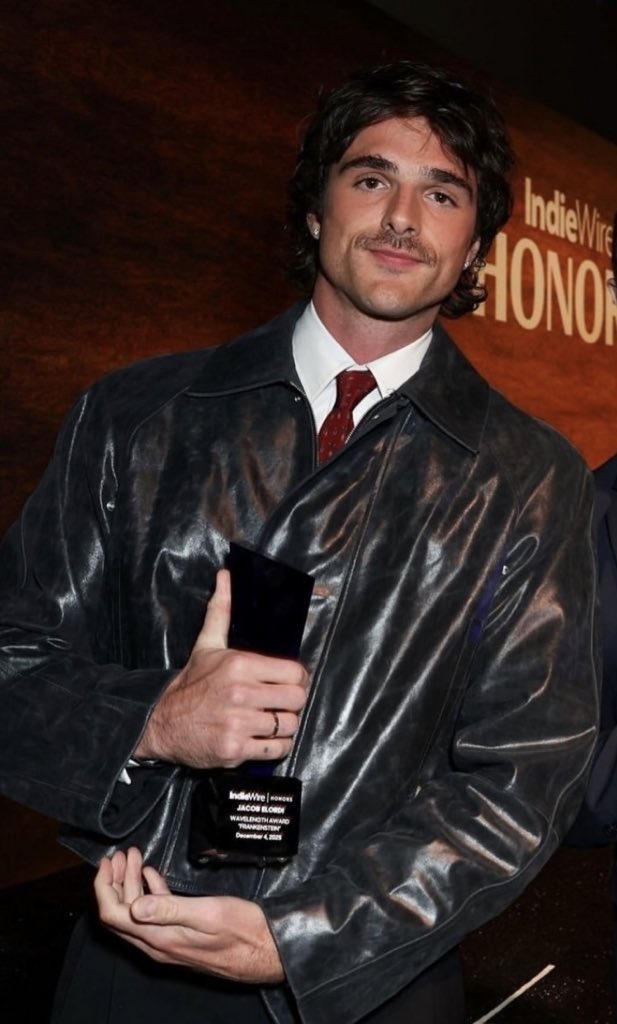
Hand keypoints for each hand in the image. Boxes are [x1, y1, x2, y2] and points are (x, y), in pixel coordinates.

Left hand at [95, 847, 283, 982]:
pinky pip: (154, 916)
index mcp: (160, 939)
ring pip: (136, 914)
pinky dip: (148, 893)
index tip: (108, 861)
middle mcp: (158, 945)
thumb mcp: (208, 914)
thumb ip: (171, 910)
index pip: (114, 916)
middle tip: (121, 854)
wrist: (268, 952)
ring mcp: (168, 944)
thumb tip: (135, 905)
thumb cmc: (244, 930)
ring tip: (134, 857)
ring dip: (130, 885)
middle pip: (120, 915)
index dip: (105, 887)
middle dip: (115, 881)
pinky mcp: (181, 939)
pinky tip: (152, 875)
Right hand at [135, 569, 308, 768]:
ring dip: (284, 726)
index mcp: (240, 665)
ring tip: (270, 721)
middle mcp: (241, 693)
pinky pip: (277, 750)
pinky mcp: (235, 749)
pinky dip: (275, 747)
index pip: (295, 672)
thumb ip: (221, 611)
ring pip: (289, 726)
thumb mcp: (207, 645)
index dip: (296, 679)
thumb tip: (226, 575)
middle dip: (292, 703)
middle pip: (297, 699)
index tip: (287, 683)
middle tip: (280, 704)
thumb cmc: (191, 683)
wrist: (162, 722)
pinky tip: (262, 738)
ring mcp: (238, 723)